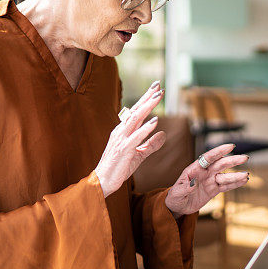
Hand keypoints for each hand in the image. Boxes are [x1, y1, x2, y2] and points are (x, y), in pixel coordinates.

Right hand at [95, 81, 165, 196]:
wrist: (103, 182)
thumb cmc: (119, 167)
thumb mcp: (138, 154)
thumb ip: (151, 144)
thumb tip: (163, 134)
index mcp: (123, 130)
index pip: (136, 111)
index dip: (146, 99)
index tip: (156, 88)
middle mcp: (121, 131)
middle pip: (136, 111)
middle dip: (147, 97)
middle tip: (158, 86)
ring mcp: (121, 139)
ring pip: (135, 119)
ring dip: (148, 107)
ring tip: (158, 97)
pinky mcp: (123, 150)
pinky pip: (136, 137)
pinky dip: (145, 128)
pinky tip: (155, 121)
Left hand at [164, 144, 249, 217]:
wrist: (178, 205)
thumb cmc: (175, 196)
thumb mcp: (177, 193)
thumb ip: (185, 188)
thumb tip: (192, 184)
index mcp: (194, 169)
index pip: (208, 158)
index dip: (219, 151)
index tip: (230, 146)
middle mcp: (204, 173)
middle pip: (220, 164)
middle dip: (232, 161)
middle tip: (245, 158)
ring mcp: (210, 180)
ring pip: (225, 176)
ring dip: (236, 175)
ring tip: (247, 175)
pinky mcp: (214, 190)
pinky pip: (226, 186)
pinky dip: (235, 184)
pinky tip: (244, 180)